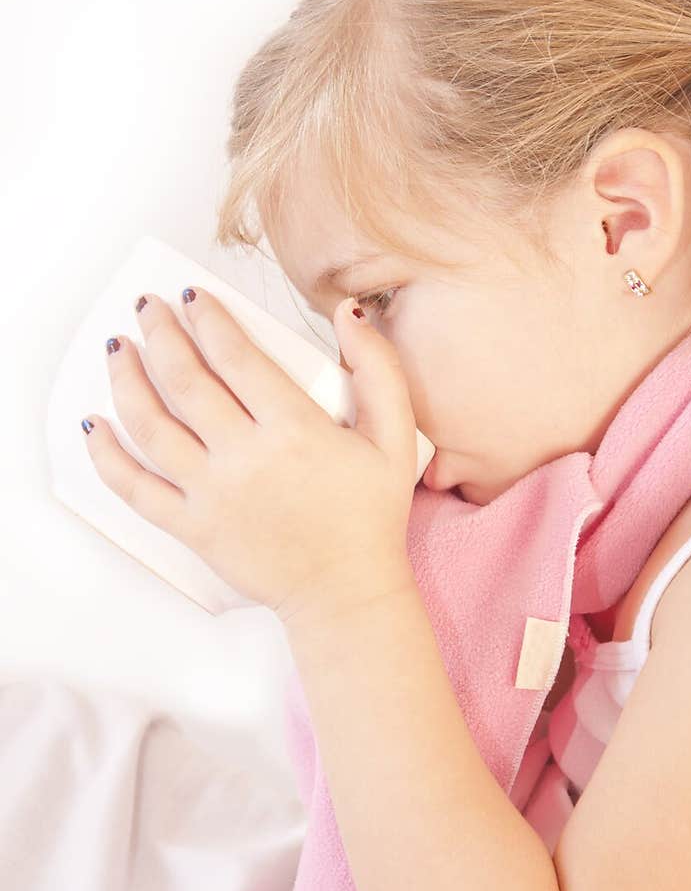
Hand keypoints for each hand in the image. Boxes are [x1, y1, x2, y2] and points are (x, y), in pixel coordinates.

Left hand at [83, 286, 417, 627]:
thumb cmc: (371, 517)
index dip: (207, 318)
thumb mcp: (396, 438)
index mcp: (293, 429)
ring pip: (151, 426)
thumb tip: (349, 312)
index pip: (235, 356)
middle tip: (146, 308)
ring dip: (126, 380)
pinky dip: (107, 456)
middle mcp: (245, 457)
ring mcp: (212, 494)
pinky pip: (136, 489)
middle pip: (185, 380)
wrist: (347, 593)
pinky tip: (95, 425)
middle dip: (160, 334)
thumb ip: (379, 370)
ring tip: (117, 350)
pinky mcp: (193, 528)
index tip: (192, 297)